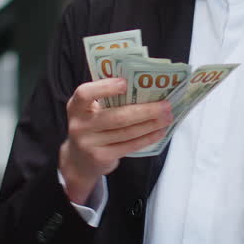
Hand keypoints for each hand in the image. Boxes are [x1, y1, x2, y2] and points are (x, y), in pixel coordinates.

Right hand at [59, 78, 172, 203]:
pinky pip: (129, 146)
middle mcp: (80, 125)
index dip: (105, 88)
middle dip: (145, 110)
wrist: (79, 160)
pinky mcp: (101, 157)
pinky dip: (147, 138)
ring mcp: (89, 144)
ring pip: (127, 132)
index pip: (85, 93)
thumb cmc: (91, 126)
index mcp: (76, 106)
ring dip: (151, 124)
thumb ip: (106, 99)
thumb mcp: (89, 111)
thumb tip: (143, 85)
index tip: (125, 83)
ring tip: (167, 117)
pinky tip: (159, 132)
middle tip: (166, 105)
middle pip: (117, 116)